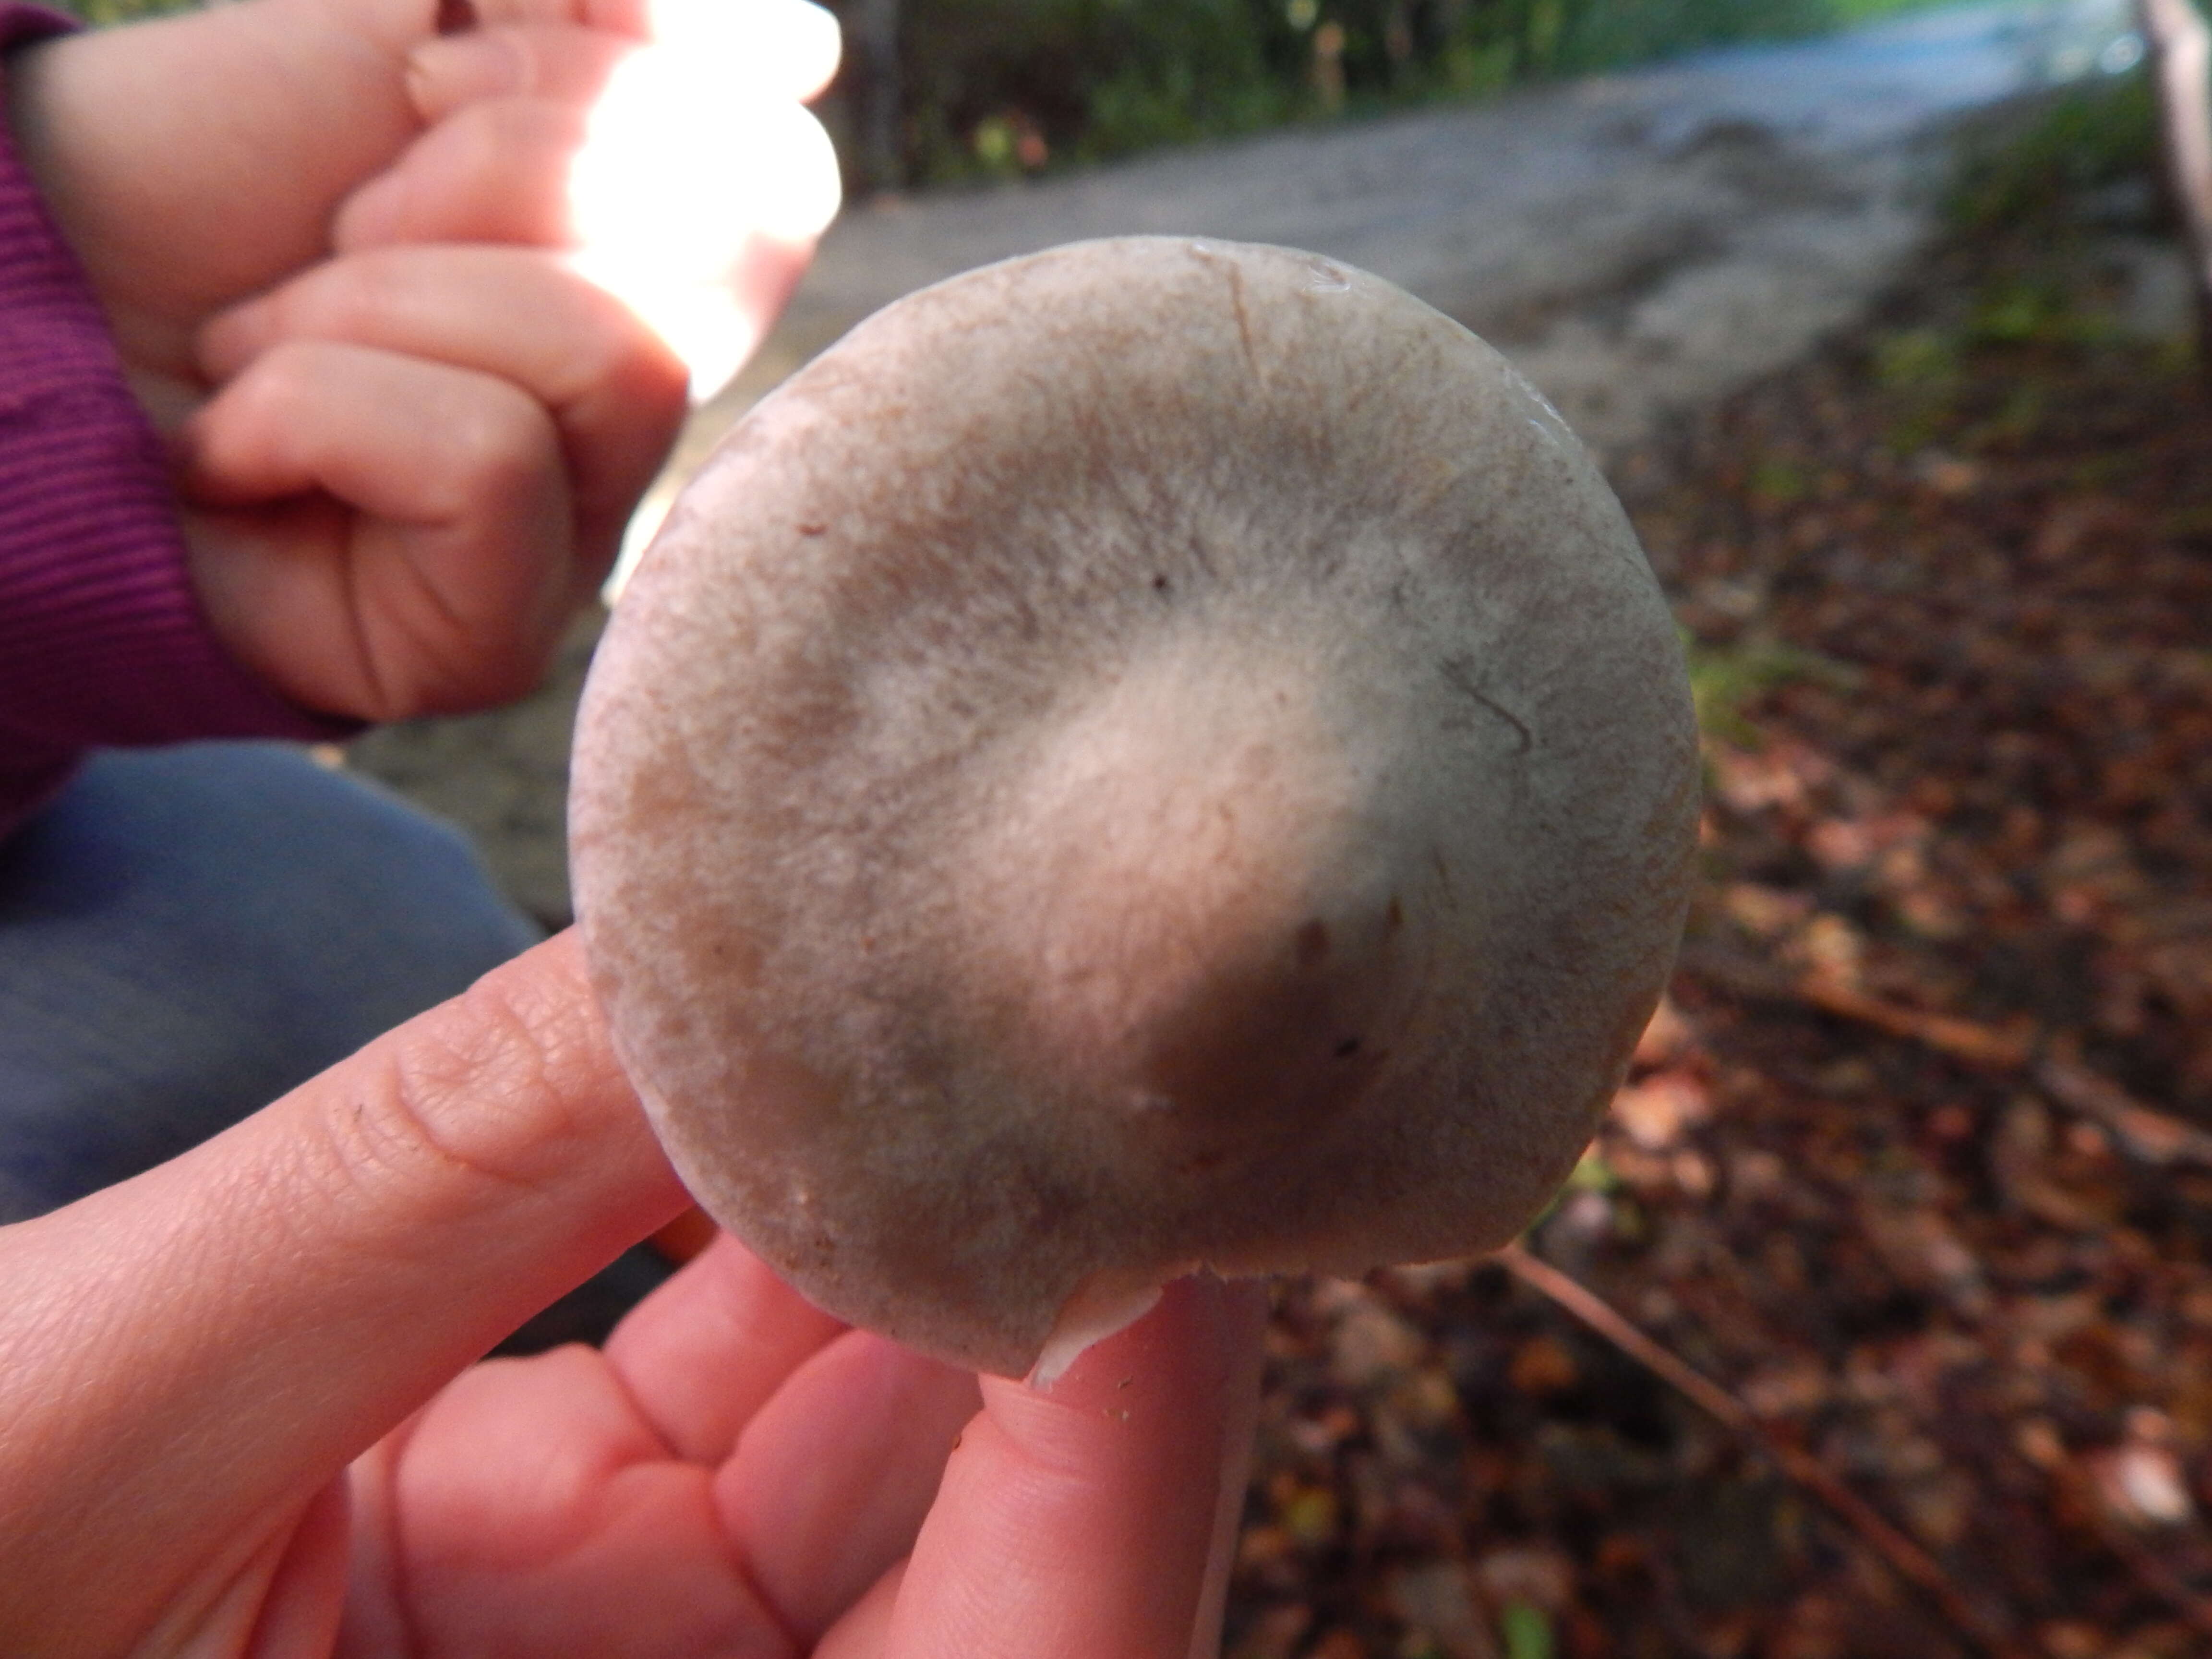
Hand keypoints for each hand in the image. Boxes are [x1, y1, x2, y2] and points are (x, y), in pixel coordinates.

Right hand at [0, 934, 1265, 1656]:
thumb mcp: (92, 1434)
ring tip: (982, 999)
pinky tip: (806, 1057)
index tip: (1187, 1190)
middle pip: (987, 1548)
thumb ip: (408, 1200)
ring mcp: (617, 1648)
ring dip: (925, 1219)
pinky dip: (777, 1217)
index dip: (1137, 1448)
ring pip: (871, 1434)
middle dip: (1072, 1303)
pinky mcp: (551, 1542)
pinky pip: (738, 1382)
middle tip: (1137, 1051)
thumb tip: (678, 955)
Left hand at [1, 0, 828, 718]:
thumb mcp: (412, 13)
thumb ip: (606, 8)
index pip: (778, 175)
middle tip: (337, 225)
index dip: (607, 83)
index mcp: (653, 261)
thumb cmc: (208, 168)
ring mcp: (583, 534)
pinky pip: (489, 460)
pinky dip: (321, 408)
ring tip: (272, 341)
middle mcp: (643, 407)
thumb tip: (805, 50)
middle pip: (722, 255)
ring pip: (610, 351)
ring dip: (384, 299)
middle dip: (491, 172)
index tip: (420, 79)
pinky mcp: (499, 637)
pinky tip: (244, 444)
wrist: (21, 295)